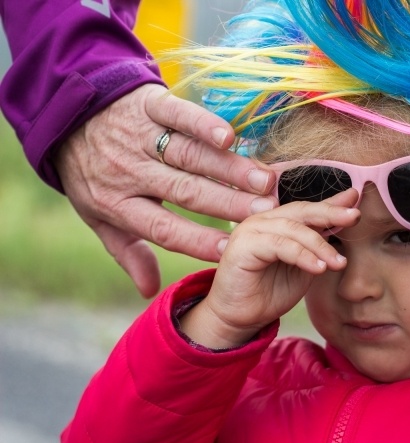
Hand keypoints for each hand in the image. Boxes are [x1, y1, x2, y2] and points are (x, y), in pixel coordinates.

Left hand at [55, 84, 276, 297]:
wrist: (63, 110)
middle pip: (184, 191)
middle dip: (227, 202)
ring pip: (188, 156)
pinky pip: (176, 114)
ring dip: (229, 168)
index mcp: (118, 204)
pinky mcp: (147, 104)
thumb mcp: (99, 216)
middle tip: (265, 212)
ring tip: (264, 181)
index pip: (162, 228)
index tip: (231, 249)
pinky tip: (228, 136)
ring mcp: (139, 137)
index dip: (195, 240)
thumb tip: (150, 291)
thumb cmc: (92, 171)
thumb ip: (128, 251)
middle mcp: (130, 172)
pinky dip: (201, 123)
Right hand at [179, 189, 360, 348]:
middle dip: (331, 212)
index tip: (357, 200)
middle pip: (302, 211)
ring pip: (293, 229)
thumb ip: (320, 245)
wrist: (240, 317)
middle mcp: (264, 220)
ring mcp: (251, 230)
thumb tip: (346, 222)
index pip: (309, 209)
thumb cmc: (271, 292)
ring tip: (339, 263)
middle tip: (355, 216)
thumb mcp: (305, 266)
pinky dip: (302, 256)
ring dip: (320, 246)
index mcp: (278, 222)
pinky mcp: (243, 246)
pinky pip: (279, 245)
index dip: (333, 204)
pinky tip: (319, 268)